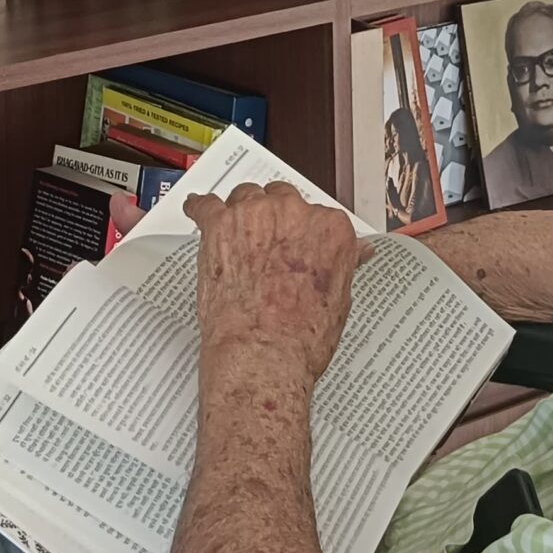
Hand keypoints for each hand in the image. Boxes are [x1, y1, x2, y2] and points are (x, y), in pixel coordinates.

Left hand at [185, 182, 365, 388]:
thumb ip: (342, 262)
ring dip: (242, 213)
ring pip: (246, 197)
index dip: (304, 230)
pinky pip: (204, 205)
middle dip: (275, 219)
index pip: (318, 214)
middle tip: (268, 244)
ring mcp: (254, 215)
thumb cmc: (301, 338)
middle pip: (281, 199)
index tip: (297, 241)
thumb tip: (355, 250)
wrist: (262, 355)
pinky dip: (200, 208)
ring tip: (236, 234)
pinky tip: (198, 209)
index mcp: (329, 228)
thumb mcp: (338, 300)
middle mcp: (293, 213)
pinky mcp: (219, 226)